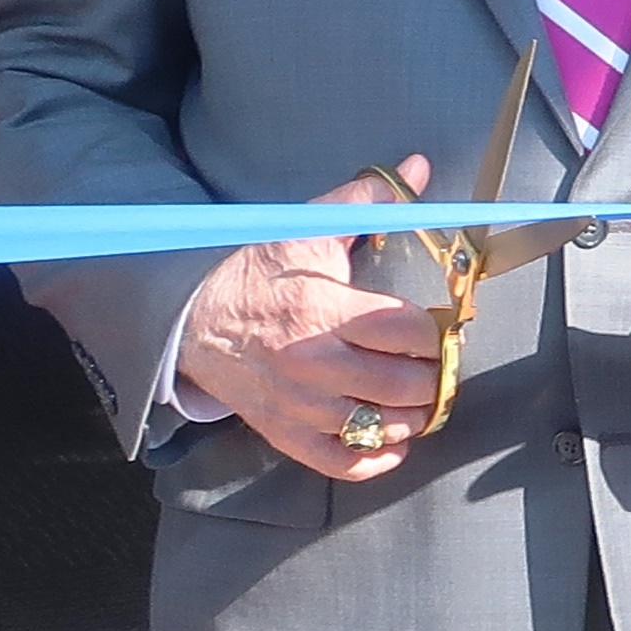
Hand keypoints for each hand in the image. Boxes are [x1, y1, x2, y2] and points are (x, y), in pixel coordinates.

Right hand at [178, 154, 447, 480]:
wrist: (187, 317)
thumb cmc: (254, 272)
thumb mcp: (305, 230)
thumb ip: (367, 201)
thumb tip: (421, 167)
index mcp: (321, 310)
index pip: (406, 332)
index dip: (437, 332)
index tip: (444, 327)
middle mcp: (311, 362)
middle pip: (402, 384)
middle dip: (433, 375)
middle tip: (437, 363)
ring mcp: (297, 403)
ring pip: (380, 426)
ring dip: (413, 415)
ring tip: (421, 395)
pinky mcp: (282, 431)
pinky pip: (340, 462)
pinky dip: (376, 459)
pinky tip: (395, 440)